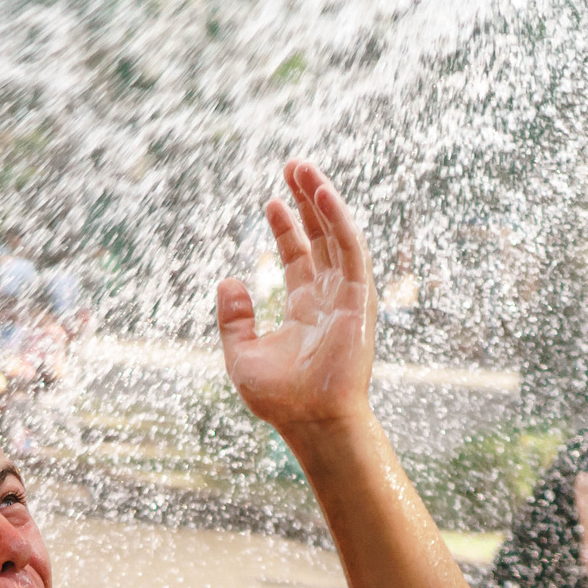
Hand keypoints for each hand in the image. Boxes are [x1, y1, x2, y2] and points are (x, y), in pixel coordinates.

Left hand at [217, 161, 375, 432]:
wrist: (311, 421)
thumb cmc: (280, 399)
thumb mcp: (242, 355)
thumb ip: (233, 318)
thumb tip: (227, 280)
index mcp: (305, 308)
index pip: (299, 256)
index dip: (287, 227)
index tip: (271, 201)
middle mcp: (329, 296)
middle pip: (321, 236)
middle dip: (306, 200)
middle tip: (292, 166)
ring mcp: (347, 295)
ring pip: (337, 234)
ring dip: (321, 199)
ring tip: (302, 168)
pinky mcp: (360, 298)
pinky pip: (351, 249)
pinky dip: (338, 220)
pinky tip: (321, 194)